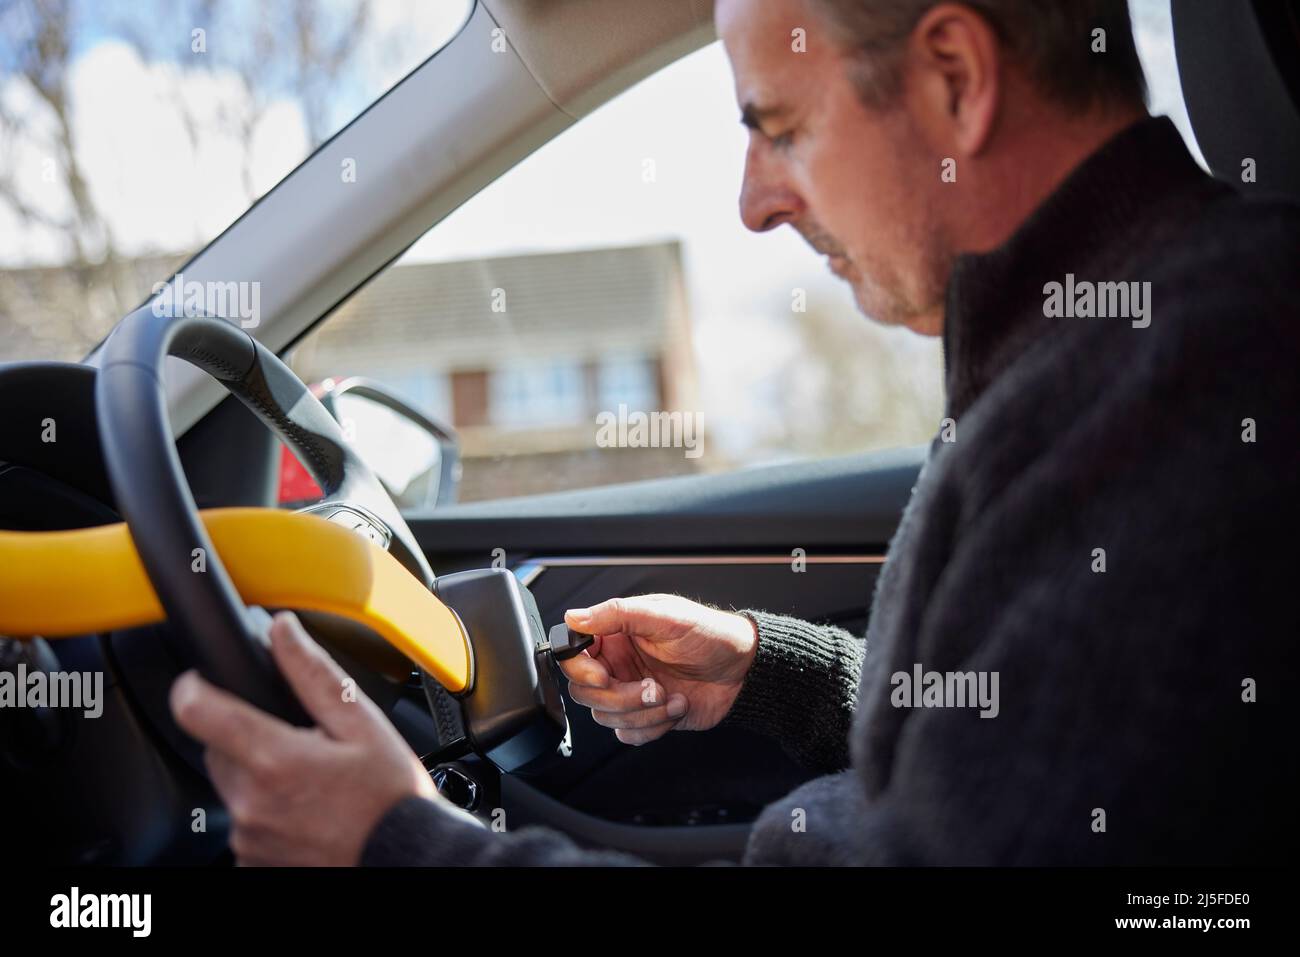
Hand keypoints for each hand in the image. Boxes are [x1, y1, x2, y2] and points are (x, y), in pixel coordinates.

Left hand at [168, 611, 447, 865]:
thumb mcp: (362, 724)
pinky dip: (268, 813)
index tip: (201, 680)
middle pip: (217, 749)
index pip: (197, 711)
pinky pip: (246, 824)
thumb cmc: (391, 798)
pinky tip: (306, 811)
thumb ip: (312, 674)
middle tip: (298, 742)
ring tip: (310, 782)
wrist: (404, 858)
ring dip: (259, 777)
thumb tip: (283, 630)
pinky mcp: (253, 863)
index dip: (193, 686)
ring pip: (233, 787)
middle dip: (247, 737)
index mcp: (274, 759)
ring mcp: (248, 839)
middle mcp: (250, 803)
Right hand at [560, 594, 758, 744]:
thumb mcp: (664, 616)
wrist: (743, 670)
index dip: (582, 672)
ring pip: (606, 717)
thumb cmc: (709, 635)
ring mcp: (631, 692)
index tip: (605, 676)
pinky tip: (676, 707)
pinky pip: (628, 734)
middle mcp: (618, 664)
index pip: (573, 656)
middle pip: (586, 693)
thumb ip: (616, 614)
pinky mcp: (646, 716)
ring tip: (672, 696)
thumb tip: (574, 617)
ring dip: (643, 713)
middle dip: (621, 697)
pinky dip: (652, 727)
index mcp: (616, 635)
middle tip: (653, 687)